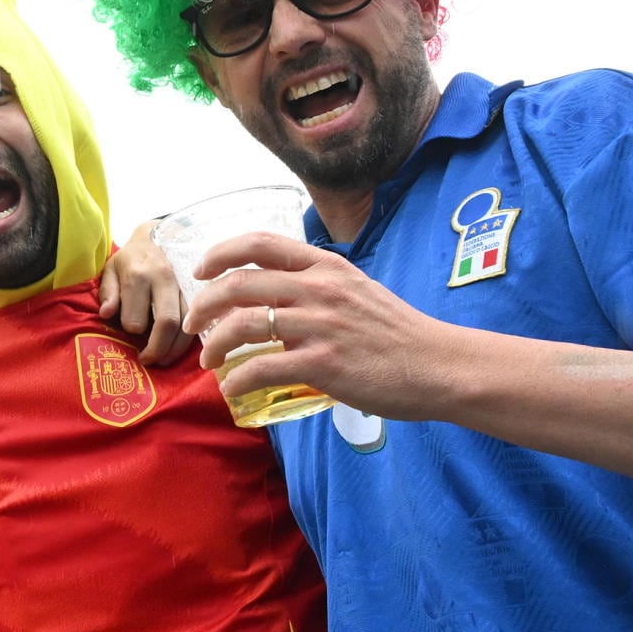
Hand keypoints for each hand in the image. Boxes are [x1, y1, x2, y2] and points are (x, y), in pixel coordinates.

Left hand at [96, 218, 188, 365]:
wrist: (158, 236)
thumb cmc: (130, 259)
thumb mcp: (110, 269)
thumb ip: (107, 292)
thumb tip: (106, 314)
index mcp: (138, 275)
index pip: (135, 316)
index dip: (131, 329)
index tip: (128, 332)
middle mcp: (164, 280)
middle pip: (167, 322)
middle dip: (158, 349)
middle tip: (148, 361)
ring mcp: (184, 285)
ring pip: (187, 324)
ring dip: (176, 348)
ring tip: (163, 360)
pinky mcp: (197, 291)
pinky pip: (200, 319)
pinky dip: (190, 339)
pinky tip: (179, 348)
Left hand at [181, 231, 463, 420]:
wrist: (439, 365)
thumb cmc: (398, 333)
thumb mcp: (357, 290)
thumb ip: (318, 287)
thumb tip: (278, 299)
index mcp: (326, 266)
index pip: (260, 243)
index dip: (220, 253)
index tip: (201, 270)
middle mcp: (319, 288)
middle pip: (238, 283)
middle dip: (204, 304)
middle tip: (193, 325)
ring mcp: (320, 325)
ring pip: (242, 324)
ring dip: (214, 344)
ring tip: (209, 361)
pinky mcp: (322, 363)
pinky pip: (261, 368)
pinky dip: (237, 379)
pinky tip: (233, 388)